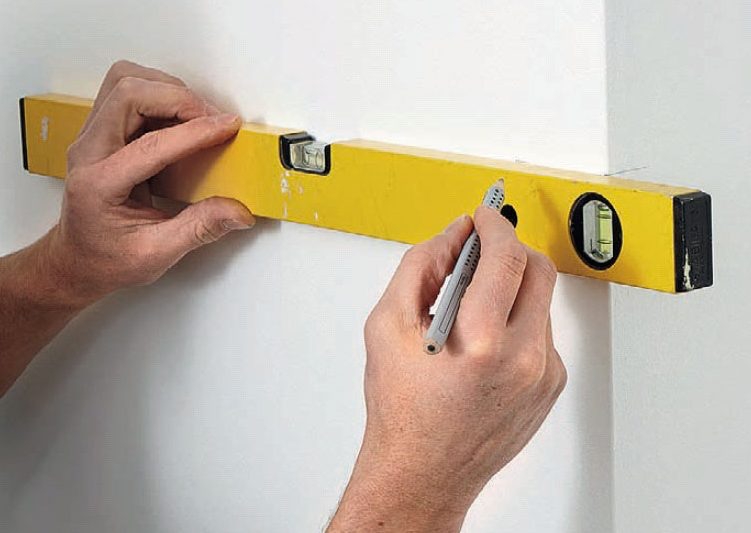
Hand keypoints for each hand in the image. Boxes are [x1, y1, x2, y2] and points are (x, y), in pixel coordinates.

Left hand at [45, 60, 253, 306]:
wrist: (76, 259)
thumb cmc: (107, 259)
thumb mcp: (156, 254)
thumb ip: (199, 229)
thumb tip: (238, 211)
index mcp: (99, 185)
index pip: (151, 145)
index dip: (196, 133)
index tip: (228, 128)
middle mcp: (88, 152)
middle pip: (128, 94)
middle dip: (178, 98)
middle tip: (213, 119)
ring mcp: (91, 137)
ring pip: (124, 82)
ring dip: (165, 90)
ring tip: (196, 116)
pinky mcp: (101, 131)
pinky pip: (126, 92)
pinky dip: (158, 95)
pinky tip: (179, 120)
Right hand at [328, 207, 566, 531]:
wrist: (423, 474)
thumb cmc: (403, 414)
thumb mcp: (388, 328)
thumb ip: (420, 267)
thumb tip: (450, 236)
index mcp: (482, 345)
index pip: (506, 257)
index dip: (494, 225)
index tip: (484, 216)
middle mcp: (524, 360)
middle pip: (538, 270)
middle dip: (509, 249)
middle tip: (479, 253)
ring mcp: (543, 375)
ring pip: (541, 300)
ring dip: (509, 288)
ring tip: (469, 309)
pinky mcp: (550, 385)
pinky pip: (542, 331)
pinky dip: (515, 320)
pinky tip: (483, 340)